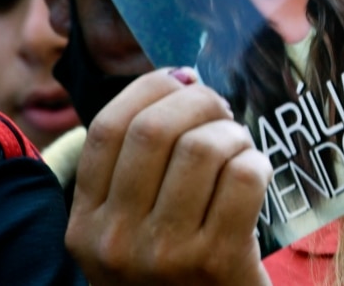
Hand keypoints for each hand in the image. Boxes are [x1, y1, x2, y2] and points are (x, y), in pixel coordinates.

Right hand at [66, 67, 272, 285]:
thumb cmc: (176, 271)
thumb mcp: (131, 228)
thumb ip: (141, 166)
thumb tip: (181, 77)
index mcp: (85, 224)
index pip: (109, 128)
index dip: (150, 88)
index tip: (181, 77)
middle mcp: (116, 240)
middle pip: (156, 129)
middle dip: (200, 101)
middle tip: (221, 110)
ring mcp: (165, 253)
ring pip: (204, 147)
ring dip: (234, 134)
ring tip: (239, 149)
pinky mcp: (216, 261)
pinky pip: (244, 176)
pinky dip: (258, 163)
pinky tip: (256, 176)